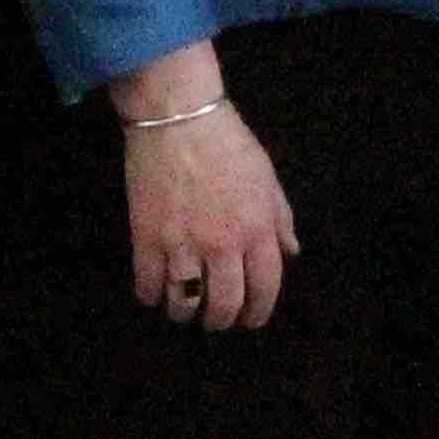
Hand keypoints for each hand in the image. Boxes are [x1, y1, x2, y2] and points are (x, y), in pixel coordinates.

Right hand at [110, 42, 299, 331]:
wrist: (178, 118)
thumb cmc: (228, 143)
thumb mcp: (267, 177)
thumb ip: (280, 218)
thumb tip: (291, 252)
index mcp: (256, 228)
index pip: (265, 287)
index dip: (259, 311)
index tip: (251, 319)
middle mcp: (222, 244)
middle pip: (224, 304)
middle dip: (221, 320)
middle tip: (215, 319)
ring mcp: (183, 244)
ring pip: (184, 303)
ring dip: (185, 314)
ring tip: (184, 309)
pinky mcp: (147, 239)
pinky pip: (147, 285)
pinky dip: (150, 296)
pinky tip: (154, 292)